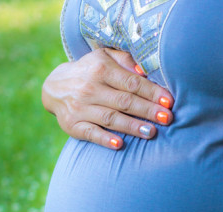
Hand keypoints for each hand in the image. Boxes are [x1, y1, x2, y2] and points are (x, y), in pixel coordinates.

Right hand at [41, 48, 173, 149]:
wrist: (54, 87)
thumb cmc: (90, 72)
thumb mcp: (104, 58)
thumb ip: (125, 61)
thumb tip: (145, 71)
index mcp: (101, 69)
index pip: (131, 83)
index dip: (151, 92)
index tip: (168, 102)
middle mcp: (90, 88)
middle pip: (124, 101)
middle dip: (147, 110)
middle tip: (167, 118)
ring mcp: (81, 108)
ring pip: (111, 118)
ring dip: (132, 126)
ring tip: (151, 132)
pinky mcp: (73, 125)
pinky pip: (90, 133)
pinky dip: (104, 139)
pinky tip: (119, 144)